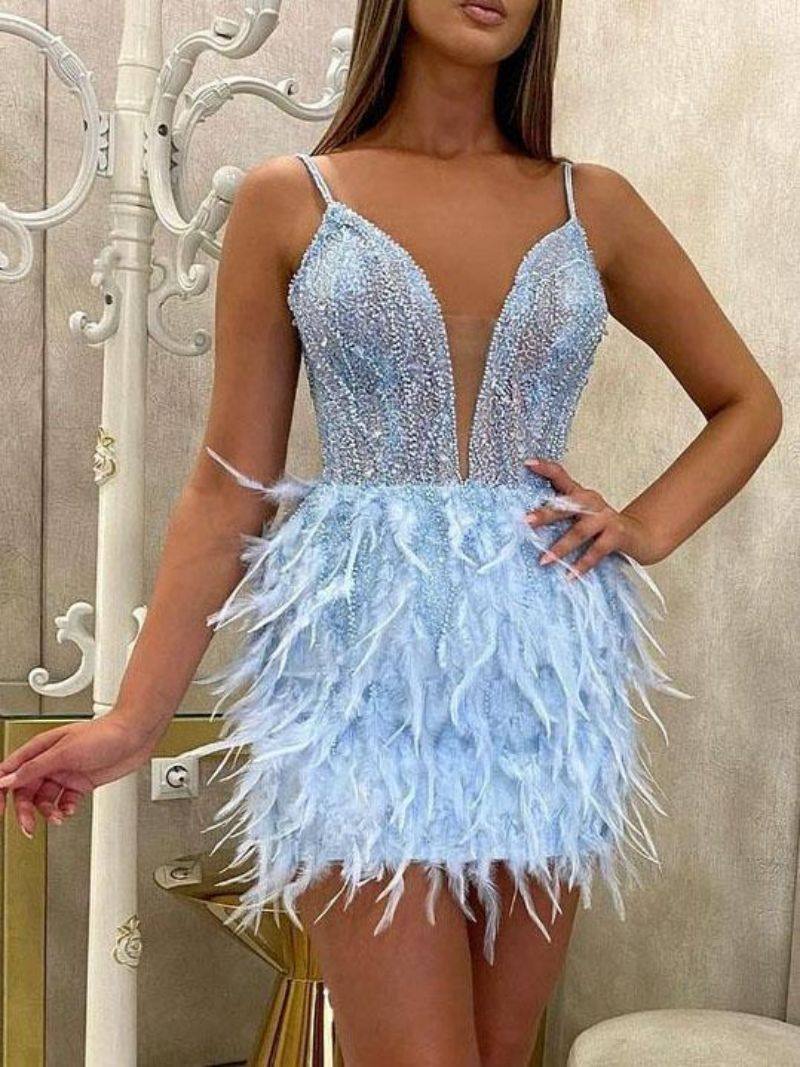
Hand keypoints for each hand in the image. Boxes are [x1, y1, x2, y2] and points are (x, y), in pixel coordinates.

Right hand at [0, 712, 159, 838]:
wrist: (135, 736)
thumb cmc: (104, 734)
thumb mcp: (65, 752)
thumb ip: (35, 768)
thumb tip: (7, 780)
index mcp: (41, 749)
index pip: (11, 771)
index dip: (1, 791)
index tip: (0, 810)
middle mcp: (51, 762)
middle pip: (26, 790)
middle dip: (25, 810)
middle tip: (29, 826)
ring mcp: (66, 773)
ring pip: (45, 799)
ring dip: (47, 812)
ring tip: (57, 818)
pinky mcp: (81, 782)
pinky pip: (65, 801)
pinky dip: (65, 809)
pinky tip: (71, 810)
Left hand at [523, 458, 663, 576]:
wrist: (640, 536)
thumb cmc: (602, 527)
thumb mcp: (581, 515)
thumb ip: (560, 514)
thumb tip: (527, 522)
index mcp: (580, 494)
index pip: (561, 476)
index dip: (545, 468)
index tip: (527, 463)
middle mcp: (592, 502)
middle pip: (566, 505)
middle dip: (545, 514)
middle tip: (525, 521)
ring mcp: (605, 518)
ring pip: (579, 532)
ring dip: (560, 547)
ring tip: (543, 560)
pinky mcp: (616, 535)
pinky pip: (596, 551)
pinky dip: (582, 564)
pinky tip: (570, 575)